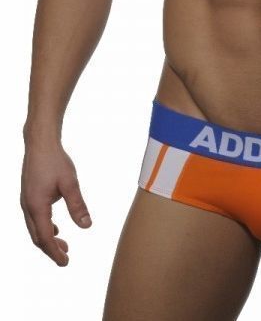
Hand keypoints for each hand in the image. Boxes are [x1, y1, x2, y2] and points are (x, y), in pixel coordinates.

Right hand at [20, 140, 91, 265]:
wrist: (40, 144)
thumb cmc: (55, 161)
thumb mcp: (70, 183)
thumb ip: (77, 205)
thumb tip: (87, 226)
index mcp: (36, 206)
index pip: (44, 237)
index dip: (54, 252)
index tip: (65, 262)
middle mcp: (28, 206)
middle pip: (37, 236)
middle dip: (51, 249)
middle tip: (66, 258)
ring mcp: (26, 201)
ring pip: (34, 228)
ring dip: (48, 238)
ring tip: (64, 245)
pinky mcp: (29, 195)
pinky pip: (35, 218)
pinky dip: (44, 227)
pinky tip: (55, 228)